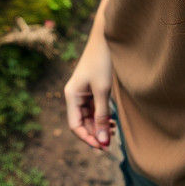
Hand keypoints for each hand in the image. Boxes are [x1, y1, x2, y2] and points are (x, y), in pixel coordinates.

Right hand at [63, 28, 114, 149]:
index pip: (75, 126)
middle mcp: (74, 95)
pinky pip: (94, 108)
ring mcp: (83, 92)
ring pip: (89, 117)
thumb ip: (102, 116)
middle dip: (95, 134)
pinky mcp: (92, 88)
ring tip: (113, 132)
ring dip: (99, 126)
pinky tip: (112, 121)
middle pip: (82, 123)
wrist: (108, 37)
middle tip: (111, 143)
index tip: (103, 147)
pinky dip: (102, 116)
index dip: (87, 138)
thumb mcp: (103, 90)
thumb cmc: (103, 61)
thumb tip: (102, 141)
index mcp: (71, 95)